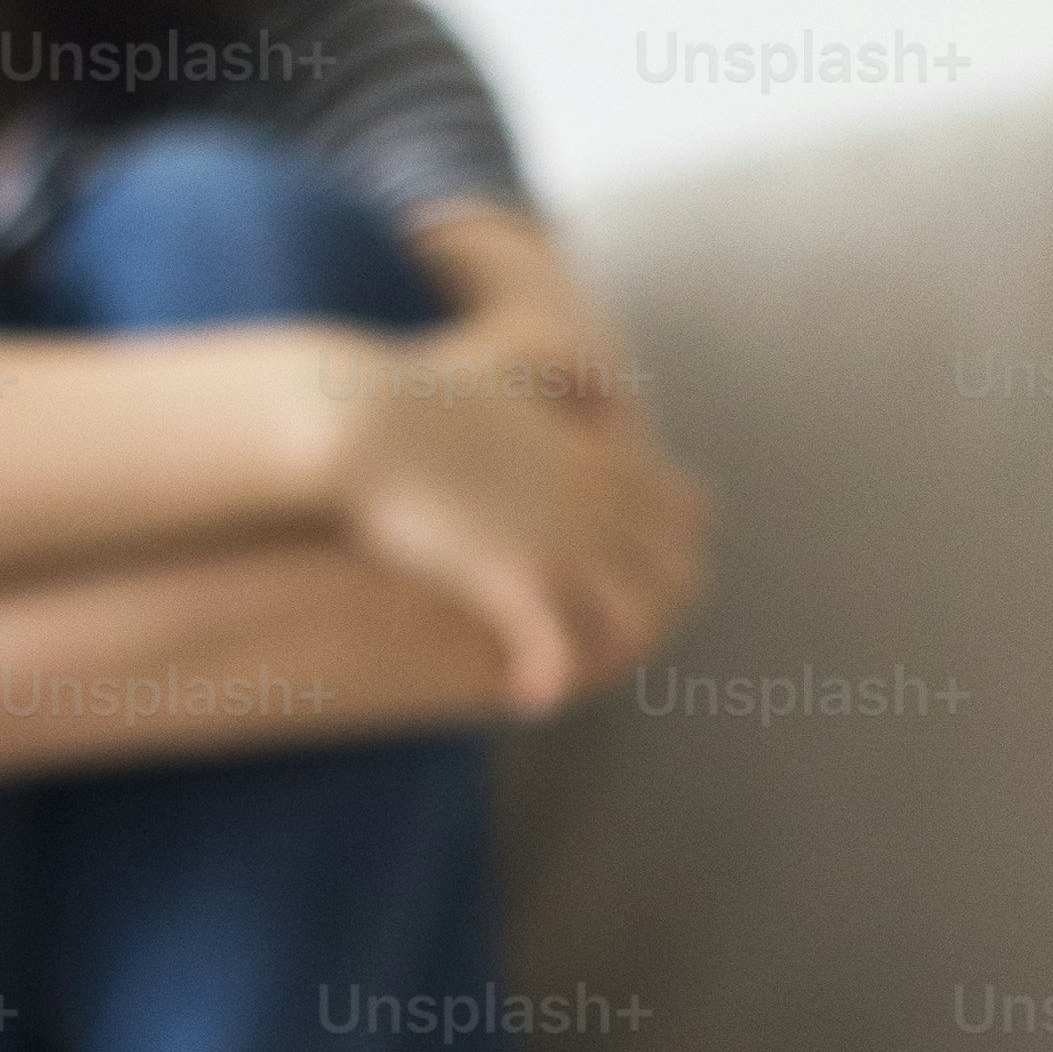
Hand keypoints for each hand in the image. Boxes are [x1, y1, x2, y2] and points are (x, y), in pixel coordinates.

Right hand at [322, 341, 713, 714]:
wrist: (363, 420)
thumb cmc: (424, 389)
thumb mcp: (515, 354)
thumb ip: (571, 366)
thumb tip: (608, 396)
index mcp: (605, 458)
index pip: (690, 516)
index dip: (669, 551)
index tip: (631, 576)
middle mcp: (600, 503)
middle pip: (677, 577)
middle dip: (654, 615)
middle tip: (611, 643)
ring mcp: (563, 543)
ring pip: (634, 623)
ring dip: (611, 656)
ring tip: (574, 676)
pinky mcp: (515, 578)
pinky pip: (562, 651)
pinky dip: (553, 681)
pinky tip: (525, 696)